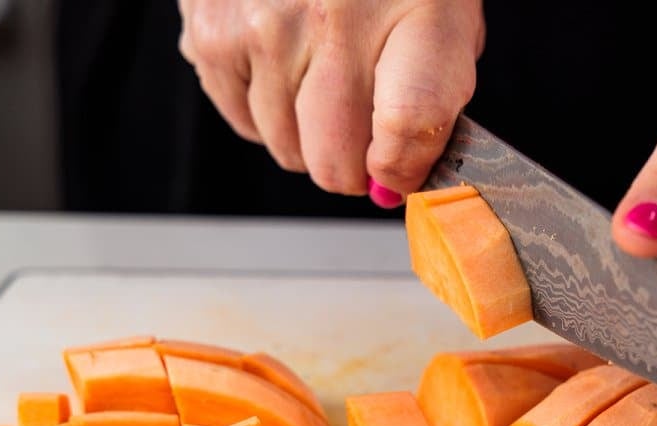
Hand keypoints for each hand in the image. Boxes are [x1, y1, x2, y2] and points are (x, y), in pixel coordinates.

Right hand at [177, 0, 483, 205]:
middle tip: (362, 124)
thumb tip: (396, 178)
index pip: (409, 125)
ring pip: (287, 150)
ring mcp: (264, 27)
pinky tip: (285, 63)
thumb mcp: (444, 20)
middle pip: (336, 162)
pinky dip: (266, 110)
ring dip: (307, 134)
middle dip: (354, 163)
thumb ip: (435, 103)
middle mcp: (333, 19)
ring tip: (322, 75)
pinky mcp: (213, 30)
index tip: (399, 175)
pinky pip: (244, 121)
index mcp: (414, 12)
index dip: (403, 170)